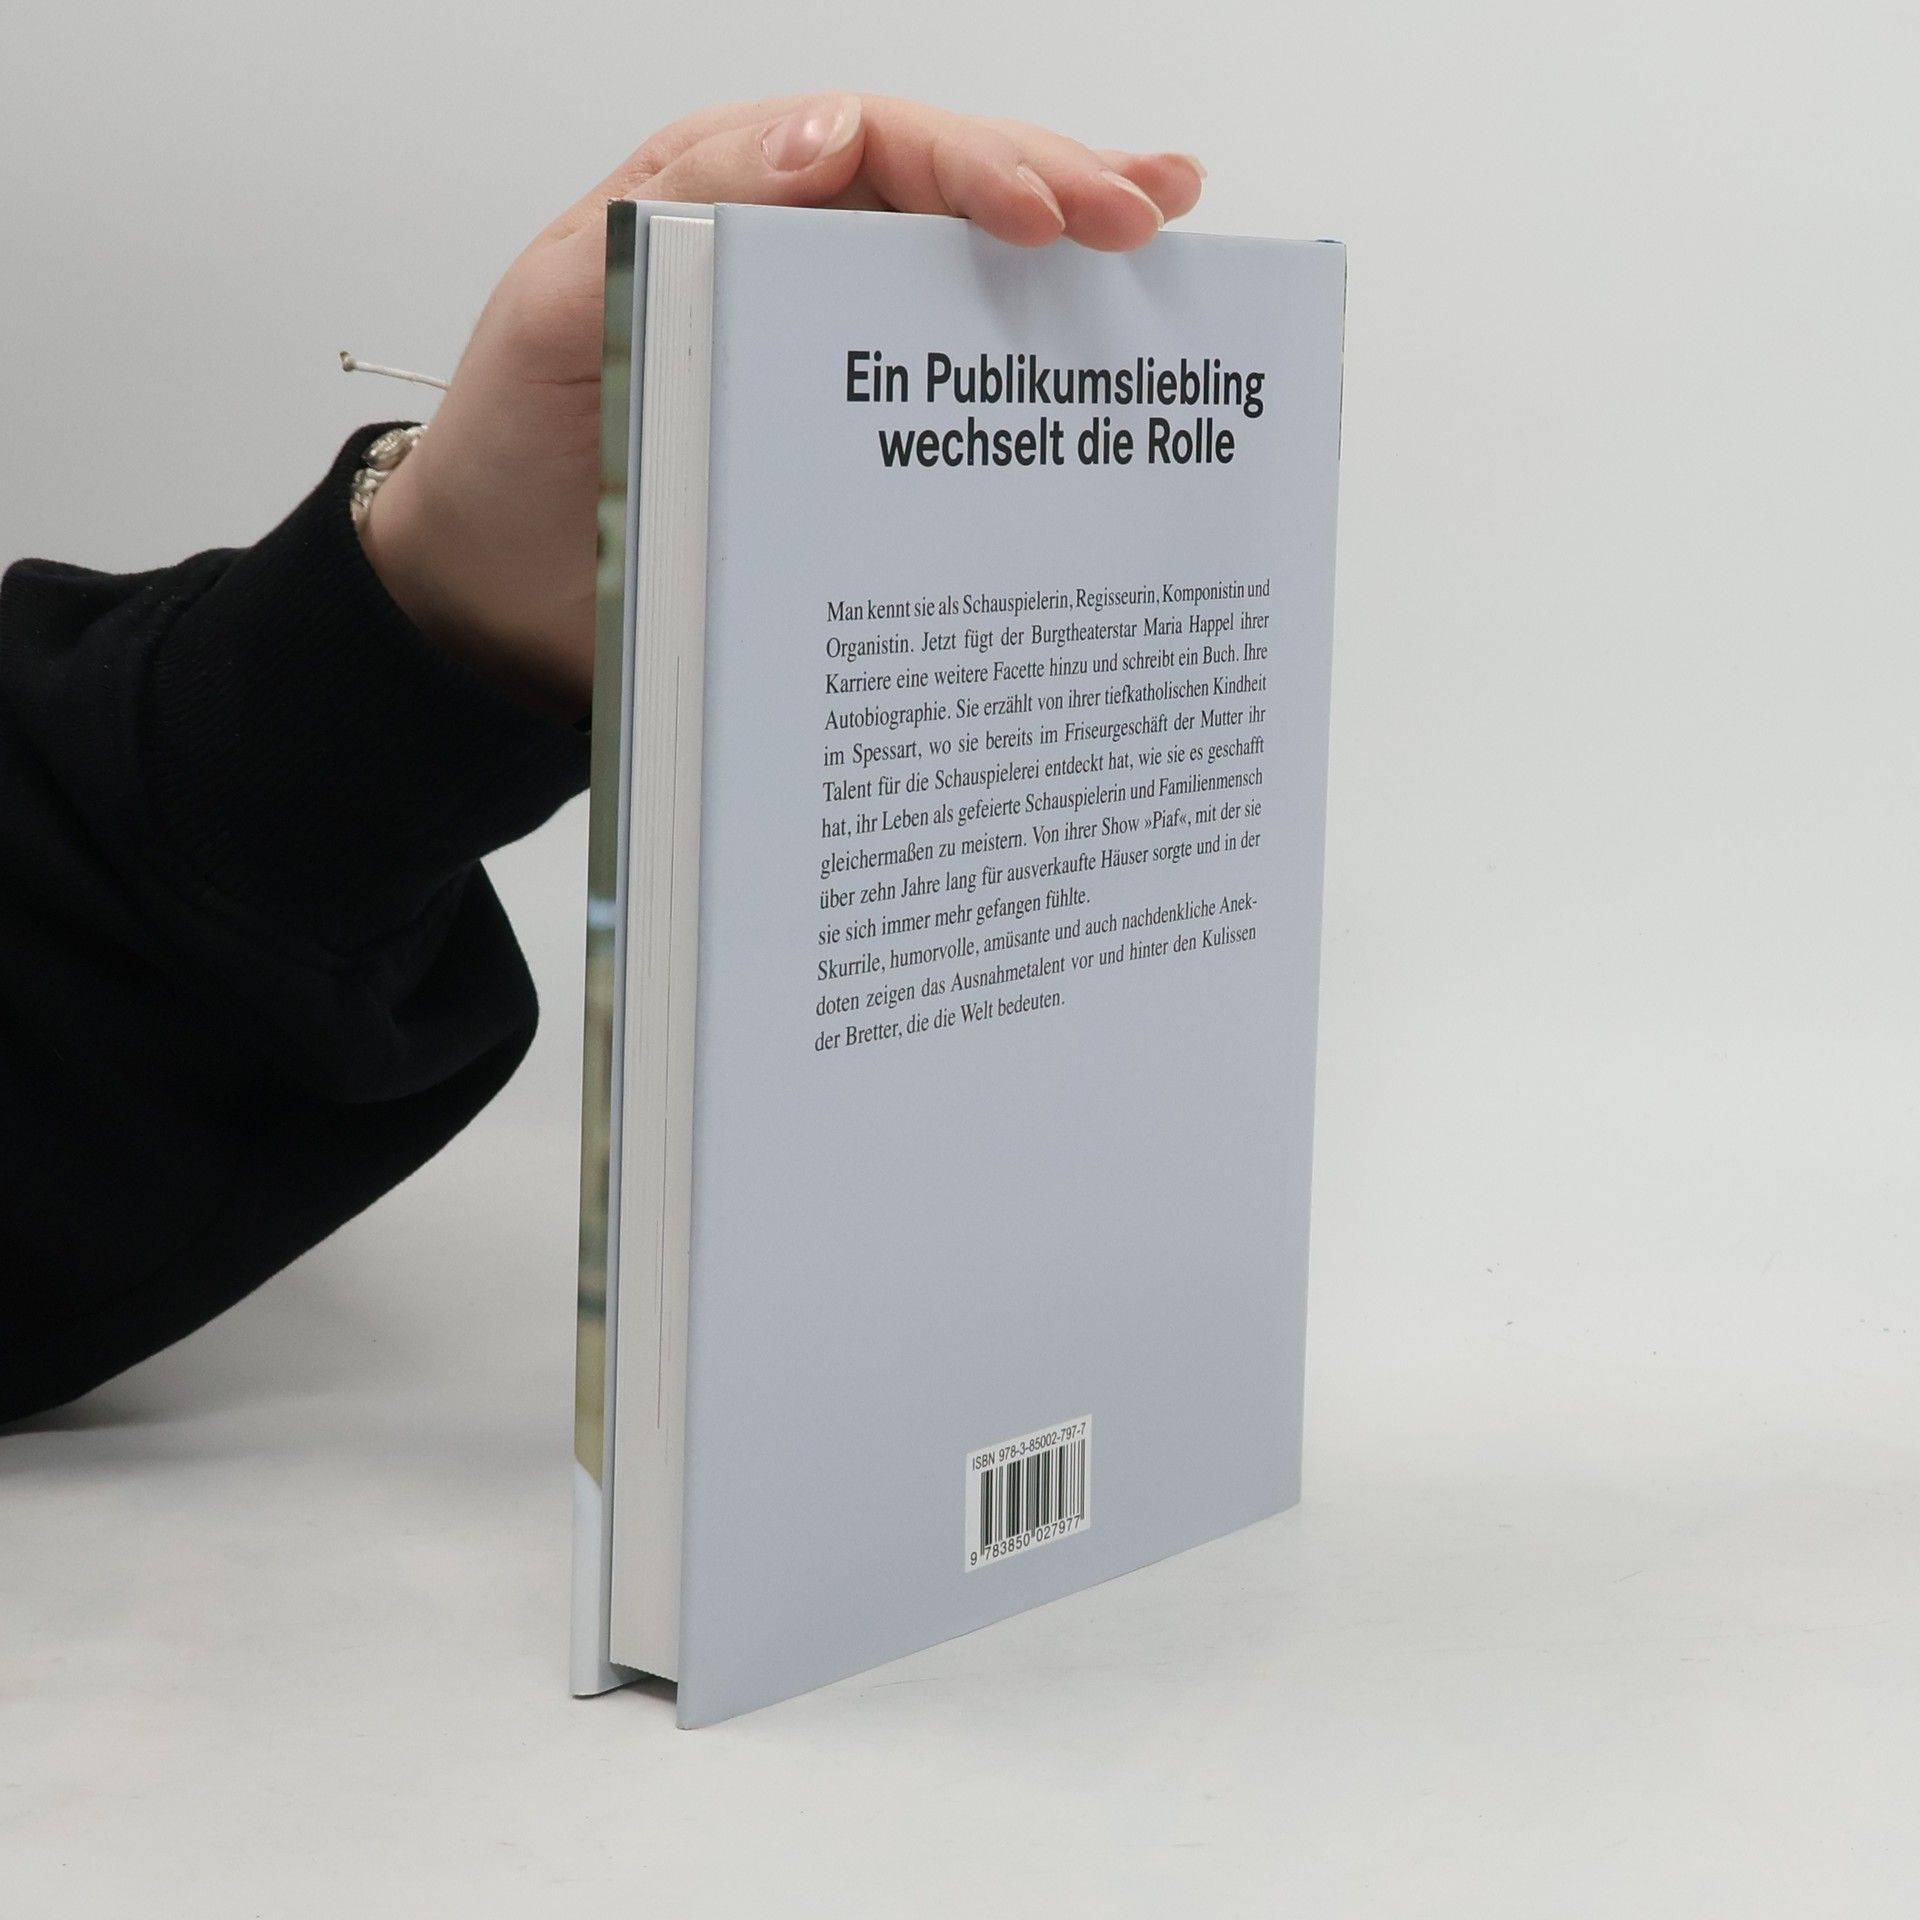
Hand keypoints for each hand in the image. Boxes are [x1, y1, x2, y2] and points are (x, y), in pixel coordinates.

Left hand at [357, 95, 1205, 716]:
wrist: (496, 597)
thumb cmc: (513, 450)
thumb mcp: (563, 310)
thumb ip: (684, 217)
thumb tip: (826, 140)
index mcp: (723, 197)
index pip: (873, 147)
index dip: (972, 169)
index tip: (1047, 217)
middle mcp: (790, 256)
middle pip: (944, 193)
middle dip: (1057, 186)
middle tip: (1153, 209)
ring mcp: (826, 345)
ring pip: (962, 272)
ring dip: (1066, 253)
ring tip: (1164, 231)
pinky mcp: (845, 434)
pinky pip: (945, 384)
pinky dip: (1023, 361)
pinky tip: (1093, 346)